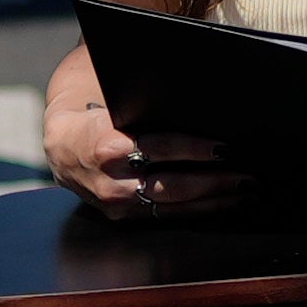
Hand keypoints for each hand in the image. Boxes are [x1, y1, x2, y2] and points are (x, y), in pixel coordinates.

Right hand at [42, 87, 239, 212]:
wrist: (60, 144)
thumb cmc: (96, 112)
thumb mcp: (113, 97)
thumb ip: (145, 98)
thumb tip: (201, 88)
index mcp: (104, 144)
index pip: (157, 147)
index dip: (194, 148)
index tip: (225, 146)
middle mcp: (108, 180)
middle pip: (171, 185)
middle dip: (213, 181)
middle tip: (246, 174)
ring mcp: (114, 204)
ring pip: (172, 207)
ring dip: (213, 200)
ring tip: (244, 190)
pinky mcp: (121, 218)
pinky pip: (165, 217)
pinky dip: (197, 211)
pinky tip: (223, 202)